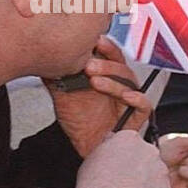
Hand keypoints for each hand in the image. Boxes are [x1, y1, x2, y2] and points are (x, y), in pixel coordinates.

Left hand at [46, 37, 151, 156]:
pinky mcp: (136, 118)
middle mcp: (119, 85)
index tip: (94, 41)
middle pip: (121, 67)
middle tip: (89, 65)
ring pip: (130, 83)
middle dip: (106, 64)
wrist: (84, 147)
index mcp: (106, 76)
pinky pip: (144, 106)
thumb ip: (56, 75)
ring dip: (113, 81)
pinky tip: (126, 96)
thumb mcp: (63, 94)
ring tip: (94, 81)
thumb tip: (42, 56)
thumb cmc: (79, 121)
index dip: (106, 47)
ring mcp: (129, 101)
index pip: (111, 55)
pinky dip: (138, 99)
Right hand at [75, 129, 171, 187]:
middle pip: (147, 157)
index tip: (121, 164)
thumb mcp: (93, 156)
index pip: (132, 142)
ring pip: (156, 174)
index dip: (125, 156)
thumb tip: (111, 140)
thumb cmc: (95, 183)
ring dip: (146, 181)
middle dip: (139, 167)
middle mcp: (149, 150)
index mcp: (129, 138)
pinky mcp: (166, 187)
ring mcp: (160, 168)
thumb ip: (107, 145)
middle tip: (125, 180)